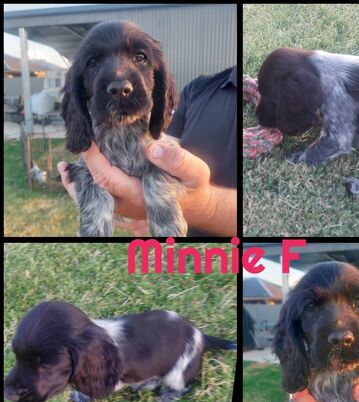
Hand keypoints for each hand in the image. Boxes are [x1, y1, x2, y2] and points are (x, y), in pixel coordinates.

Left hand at [58, 139, 212, 224]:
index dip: (95, 160)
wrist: (195, 202)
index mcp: (142, 195)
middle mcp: (128, 203)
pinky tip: (73, 173)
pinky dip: (85, 184)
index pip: (110, 179)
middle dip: (80, 172)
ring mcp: (124, 204)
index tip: (88, 141)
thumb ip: (178, 161)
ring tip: (63, 168)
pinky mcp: (123, 199)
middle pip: (94, 190)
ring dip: (77, 182)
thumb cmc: (193, 186)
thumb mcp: (195, 171)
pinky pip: (98, 194)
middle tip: (67, 157)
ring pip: (93, 196)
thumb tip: (152, 149)